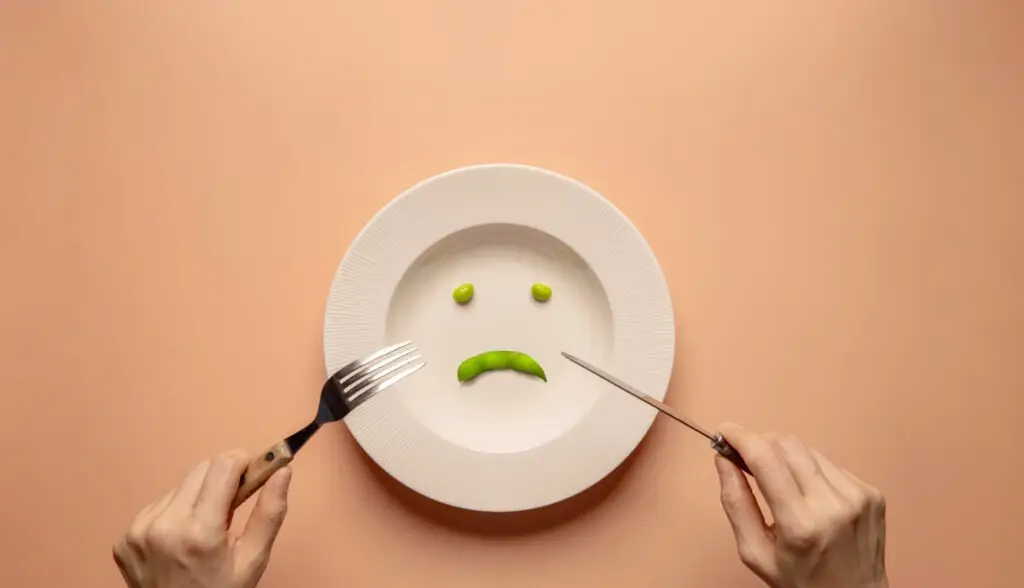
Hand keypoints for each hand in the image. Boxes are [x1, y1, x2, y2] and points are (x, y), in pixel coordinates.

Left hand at [113, 451, 291, 587]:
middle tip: (235, 502)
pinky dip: (177, 511)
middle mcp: (164, 525)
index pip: (223, 466)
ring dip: (199, 494)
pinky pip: (159, 504)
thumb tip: (283, 470)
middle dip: (223, 478)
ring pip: (180, 485)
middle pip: (201, 469)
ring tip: (207, 525)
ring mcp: (139, 530)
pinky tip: (184, 535)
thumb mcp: (253, 559)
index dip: (243, 461)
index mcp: (199, 532)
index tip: (255, 469)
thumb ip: (271, 512)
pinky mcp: (125, 536)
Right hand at [714, 423, 886, 587]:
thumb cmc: (802, 582)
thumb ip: (736, 504)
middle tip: (746, 458)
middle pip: (787, 445)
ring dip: (786, 458)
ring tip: (781, 485)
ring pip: (808, 451)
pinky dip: (811, 472)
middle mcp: (833, 505)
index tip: (724, 431)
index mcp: (800, 525)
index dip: (740, 437)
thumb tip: (723, 461)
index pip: (765, 460)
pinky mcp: (871, 492)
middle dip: (760, 443)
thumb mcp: (756, 554)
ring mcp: (857, 496)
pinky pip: (830, 465)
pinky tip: (810, 496)